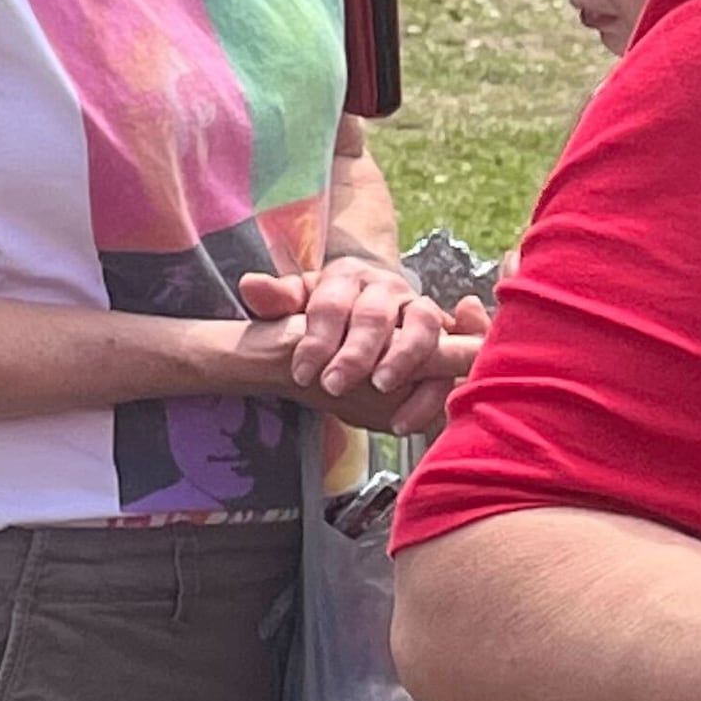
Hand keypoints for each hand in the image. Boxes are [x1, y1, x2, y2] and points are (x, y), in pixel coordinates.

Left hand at [238, 264, 488, 434]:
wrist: (368, 308)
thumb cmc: (327, 309)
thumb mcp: (297, 301)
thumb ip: (276, 297)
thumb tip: (250, 284)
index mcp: (346, 277)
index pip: (330, 305)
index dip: (316, 340)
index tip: (302, 374)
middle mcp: (386, 288)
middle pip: (374, 316)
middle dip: (354, 354)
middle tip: (333, 385)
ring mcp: (419, 309)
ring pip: (421, 326)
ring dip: (403, 359)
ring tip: (381, 388)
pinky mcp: (444, 338)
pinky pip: (449, 362)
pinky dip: (429, 393)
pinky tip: (402, 422)